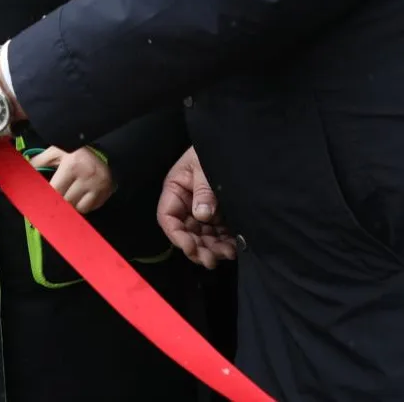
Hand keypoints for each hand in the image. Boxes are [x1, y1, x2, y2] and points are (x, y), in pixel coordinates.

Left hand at [35, 146, 114, 214]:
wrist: (104, 150)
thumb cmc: (77, 152)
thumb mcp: (57, 151)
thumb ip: (40, 161)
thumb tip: (25, 170)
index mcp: (72, 165)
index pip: (55, 190)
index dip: (46, 197)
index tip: (40, 203)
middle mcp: (87, 176)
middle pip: (66, 201)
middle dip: (58, 202)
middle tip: (52, 202)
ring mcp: (98, 186)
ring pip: (79, 208)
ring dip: (71, 205)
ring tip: (69, 195)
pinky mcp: (106, 193)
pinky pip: (90, 208)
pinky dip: (83, 205)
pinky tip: (80, 196)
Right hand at [157, 146, 235, 268]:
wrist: (234, 143)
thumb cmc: (214, 151)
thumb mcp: (205, 166)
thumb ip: (203, 189)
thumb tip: (202, 215)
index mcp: (176, 189)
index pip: (168, 218)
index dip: (177, 235)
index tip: (192, 248)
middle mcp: (187, 203)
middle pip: (186, 232)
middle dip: (198, 248)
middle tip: (213, 260)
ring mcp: (204, 209)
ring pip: (203, 236)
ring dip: (212, 248)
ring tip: (228, 254)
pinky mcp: (220, 214)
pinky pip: (218, 233)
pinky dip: (224, 242)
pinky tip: (234, 248)